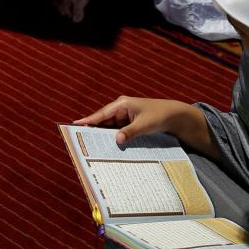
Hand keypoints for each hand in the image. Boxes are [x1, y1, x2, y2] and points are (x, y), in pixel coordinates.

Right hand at [74, 96, 196, 145]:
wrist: (173, 116)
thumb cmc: (159, 116)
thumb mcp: (144, 125)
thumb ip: (130, 132)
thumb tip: (117, 140)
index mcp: (122, 104)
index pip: (102, 113)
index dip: (88, 120)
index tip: (75, 124)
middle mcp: (121, 108)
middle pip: (103, 120)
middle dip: (93, 129)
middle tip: (79, 138)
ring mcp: (124, 115)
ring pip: (109, 126)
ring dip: (103, 134)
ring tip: (90, 144)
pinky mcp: (128, 122)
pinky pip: (117, 130)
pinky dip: (112, 136)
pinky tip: (106, 144)